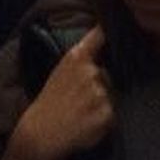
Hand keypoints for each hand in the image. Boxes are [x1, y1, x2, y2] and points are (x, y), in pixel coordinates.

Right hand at [6, 28, 113, 159]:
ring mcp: (100, 92)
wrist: (42, 132)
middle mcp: (91, 71)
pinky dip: (105, 120)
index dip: (108, 30)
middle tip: (81, 99)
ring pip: (111, 95)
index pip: (99, 36)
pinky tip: (88, 122)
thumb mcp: (60, 72)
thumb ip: (81, 60)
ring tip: (83, 112)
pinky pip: (113, 114)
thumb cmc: (50, 102)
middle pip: (108, 74)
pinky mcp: (108, 113)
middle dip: (101, 85)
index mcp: (76, 57)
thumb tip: (101, 53)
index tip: (116, 26)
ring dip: (103, 103)